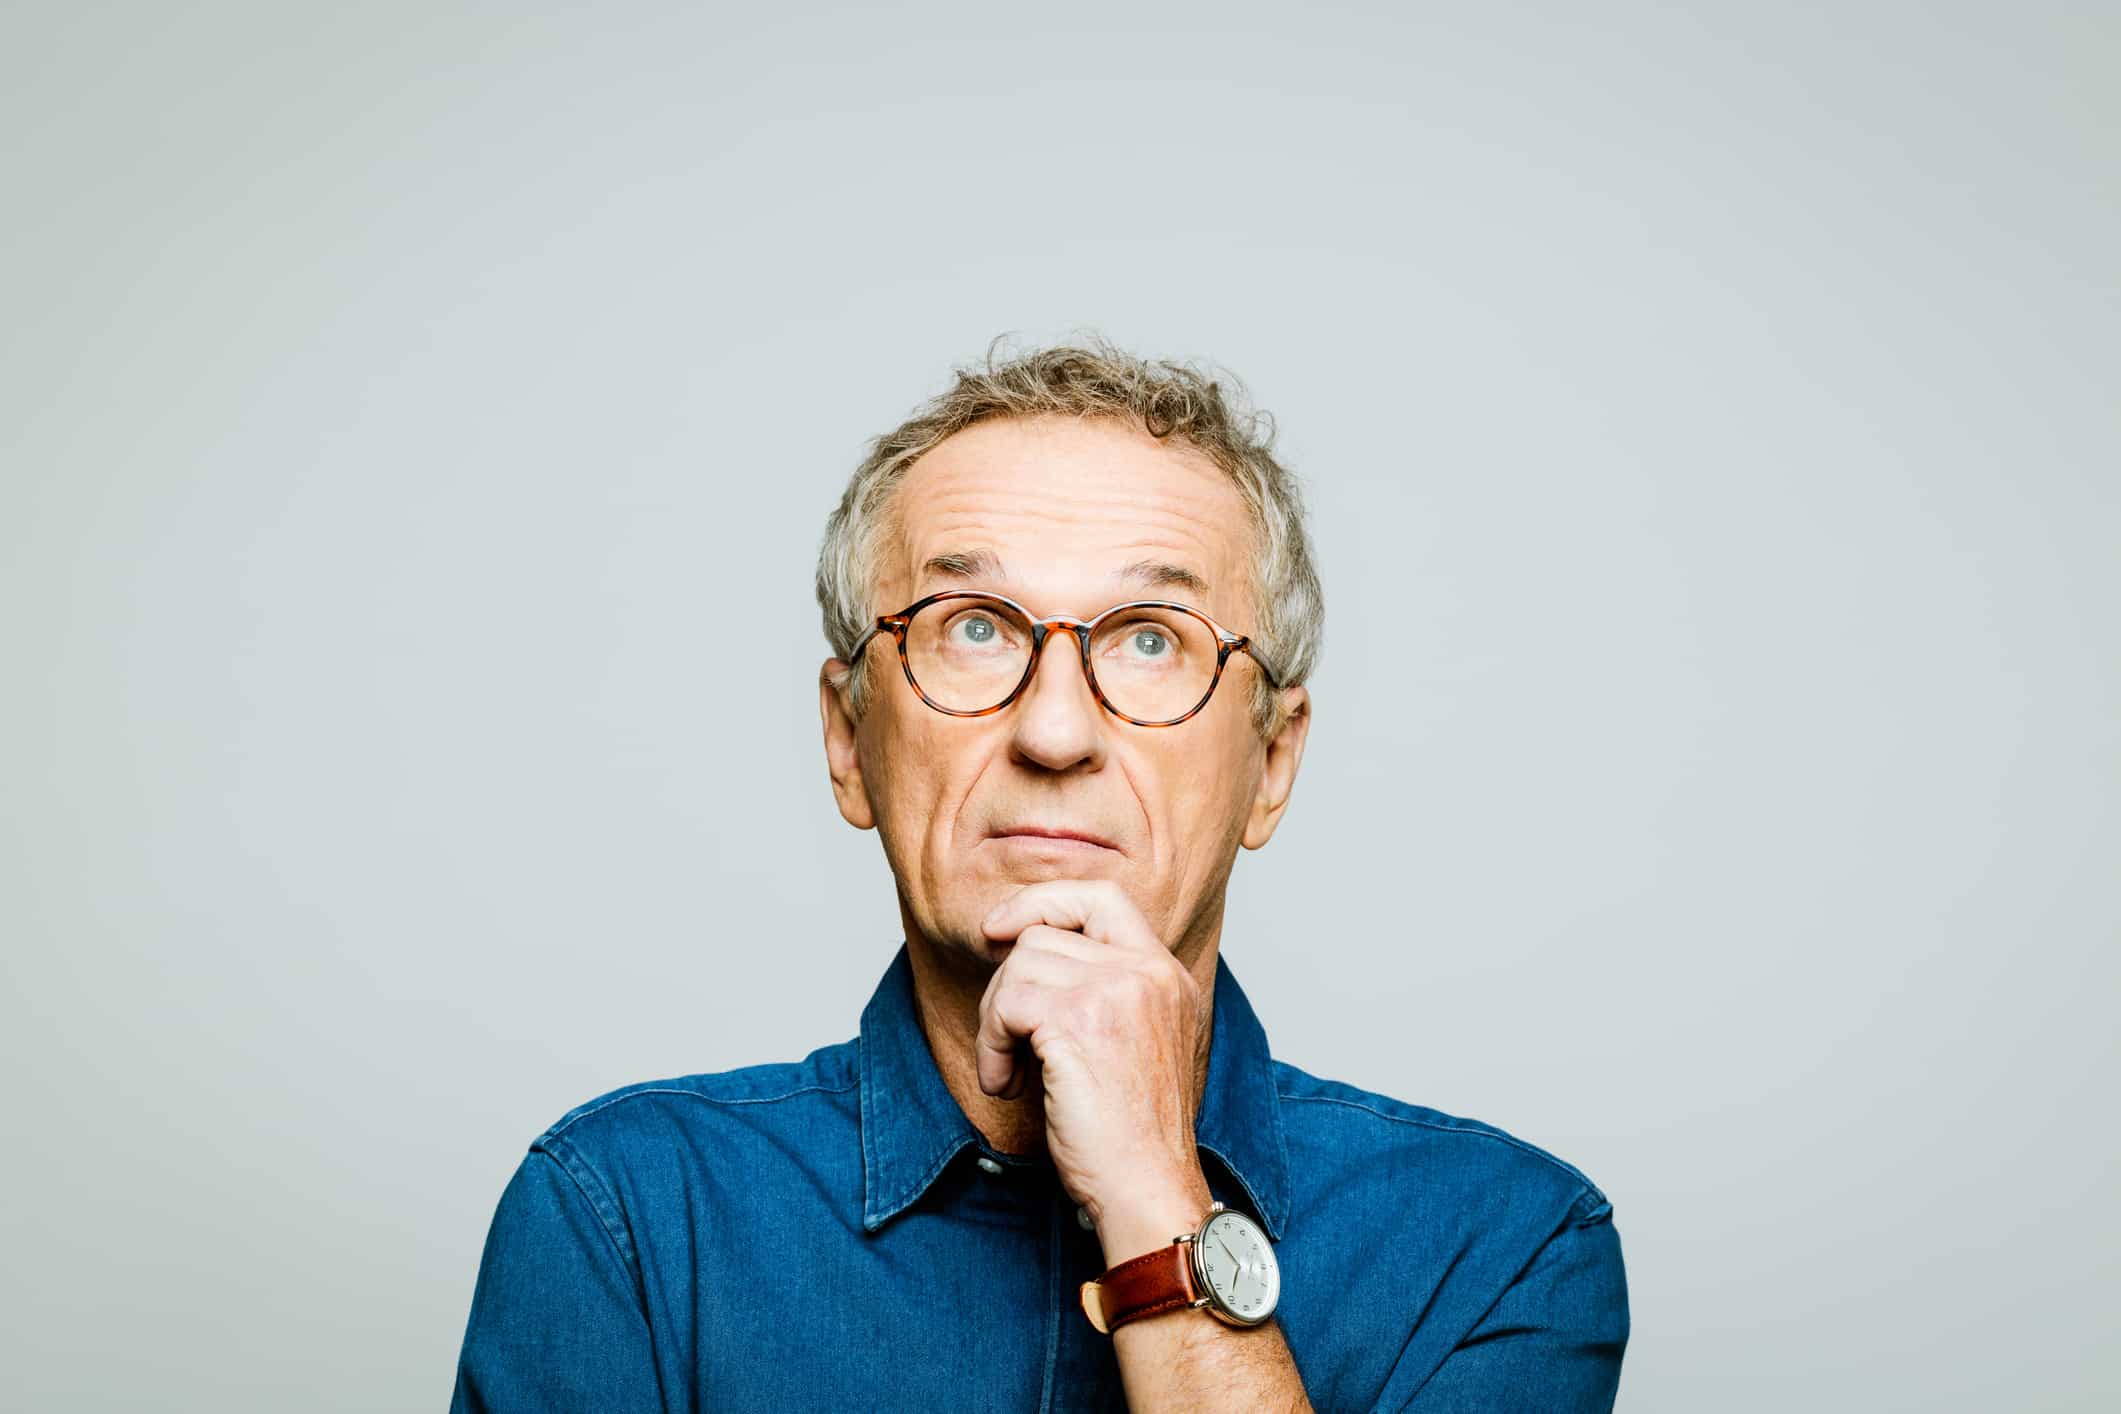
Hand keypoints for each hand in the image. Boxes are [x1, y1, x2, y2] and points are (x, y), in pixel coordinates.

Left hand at [976, 879, 1214, 1258]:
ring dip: (996, 1022)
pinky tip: (1007, 1084)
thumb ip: (1101, 992)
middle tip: (1008, 1042)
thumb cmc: (1131, 1135)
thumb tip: (1022, 951)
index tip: (1000, 930)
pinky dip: (991, 1047)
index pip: (1102, 897)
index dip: (1043, 902)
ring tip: (1010, 1071)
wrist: (1147, 1189)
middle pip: (1043, 935)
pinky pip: (1007, 1005)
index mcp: (1167, 976)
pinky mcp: (1080, 1020)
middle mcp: (1149, 973)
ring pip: (1019, 965)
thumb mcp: (1133, 1043)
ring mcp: (1118, 991)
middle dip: (1007, 987)